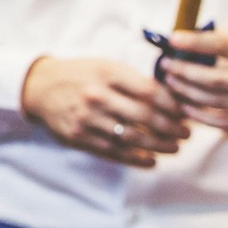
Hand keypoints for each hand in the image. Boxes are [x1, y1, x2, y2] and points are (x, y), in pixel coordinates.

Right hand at [20, 56, 189, 167]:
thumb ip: (137, 81)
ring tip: (175, 147)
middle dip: (173, 129)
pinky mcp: (79, 137)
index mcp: (108, 74)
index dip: (174, 106)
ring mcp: (88, 118)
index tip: (186, 114)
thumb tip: (177, 98)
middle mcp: (98, 96)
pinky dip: (138, 159)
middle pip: (146, 117)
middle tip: (186, 134)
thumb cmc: (84, 76)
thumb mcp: (108, 67)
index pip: (151, 92)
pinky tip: (152, 160)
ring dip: (160, 146)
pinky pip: (115, 152)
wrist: (40, 87)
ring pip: (133, 138)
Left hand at [159, 23, 227, 131]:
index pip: (222, 45)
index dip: (194, 42)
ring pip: (213, 101)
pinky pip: (221, 122)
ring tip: (171, 81)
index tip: (171, 39)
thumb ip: (222, 34)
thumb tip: (184, 40)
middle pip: (213, 78)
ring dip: (186, 92)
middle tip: (165, 64)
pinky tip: (185, 104)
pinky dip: (199, 115)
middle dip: (183, 71)